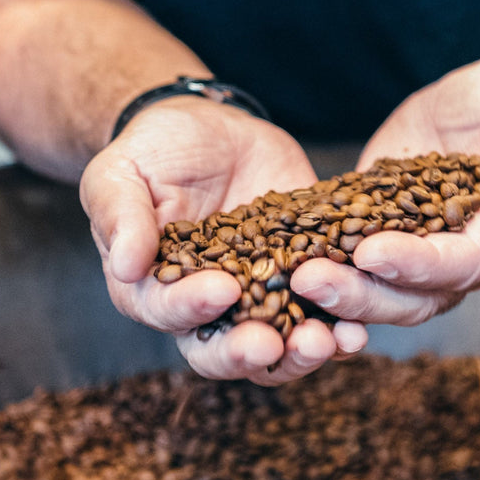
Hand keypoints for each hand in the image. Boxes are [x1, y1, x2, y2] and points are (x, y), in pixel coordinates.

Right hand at [80, 98, 368, 384]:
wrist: (209, 127)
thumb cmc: (153, 151)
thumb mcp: (121, 172)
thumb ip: (121, 217)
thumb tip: (124, 265)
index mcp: (153, 290)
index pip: (169, 312)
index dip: (192, 307)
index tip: (221, 290)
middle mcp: (206, 309)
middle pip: (224, 351)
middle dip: (248, 352)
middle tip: (272, 344)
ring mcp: (259, 297)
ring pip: (279, 348)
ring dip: (302, 352)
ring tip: (328, 341)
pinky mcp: (303, 277)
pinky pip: (324, 314)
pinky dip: (342, 327)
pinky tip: (359, 327)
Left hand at [291, 57, 479, 325]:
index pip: (465, 262)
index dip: (421, 263)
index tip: (375, 252)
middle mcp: (466, 259)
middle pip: (414, 295)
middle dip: (362, 292)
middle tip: (308, 278)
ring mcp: (422, 255)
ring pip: (377, 294)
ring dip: (333, 292)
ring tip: (281, 276)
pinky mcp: (382, 238)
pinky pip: (349, 266)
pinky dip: (314, 268)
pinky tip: (268, 263)